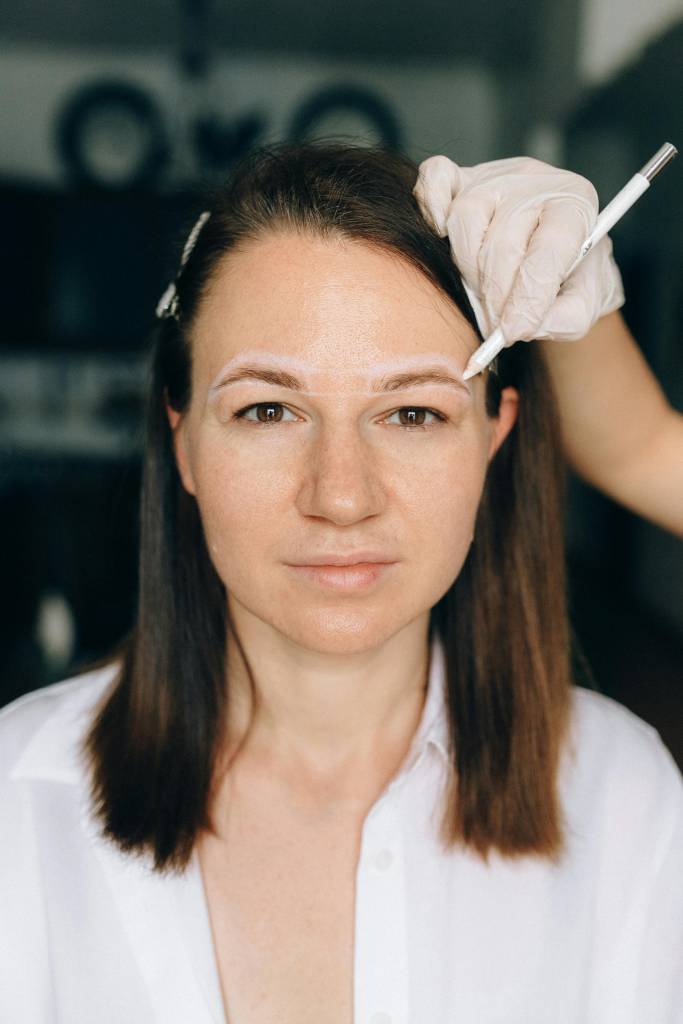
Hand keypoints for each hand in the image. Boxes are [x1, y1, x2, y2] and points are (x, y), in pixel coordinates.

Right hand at [413, 155, 624, 345]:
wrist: (558, 253)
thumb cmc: (569, 279)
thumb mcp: (584, 306)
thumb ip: (563, 318)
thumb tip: (519, 325)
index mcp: (575, 208)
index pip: (549, 250)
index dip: (528, 298)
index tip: (514, 331)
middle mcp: (535, 183)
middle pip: (503, 241)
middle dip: (496, 295)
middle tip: (496, 326)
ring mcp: (494, 177)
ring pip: (466, 218)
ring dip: (468, 269)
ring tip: (482, 292)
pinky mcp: (461, 178)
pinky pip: (437, 179)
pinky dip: (431, 206)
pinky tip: (442, 236)